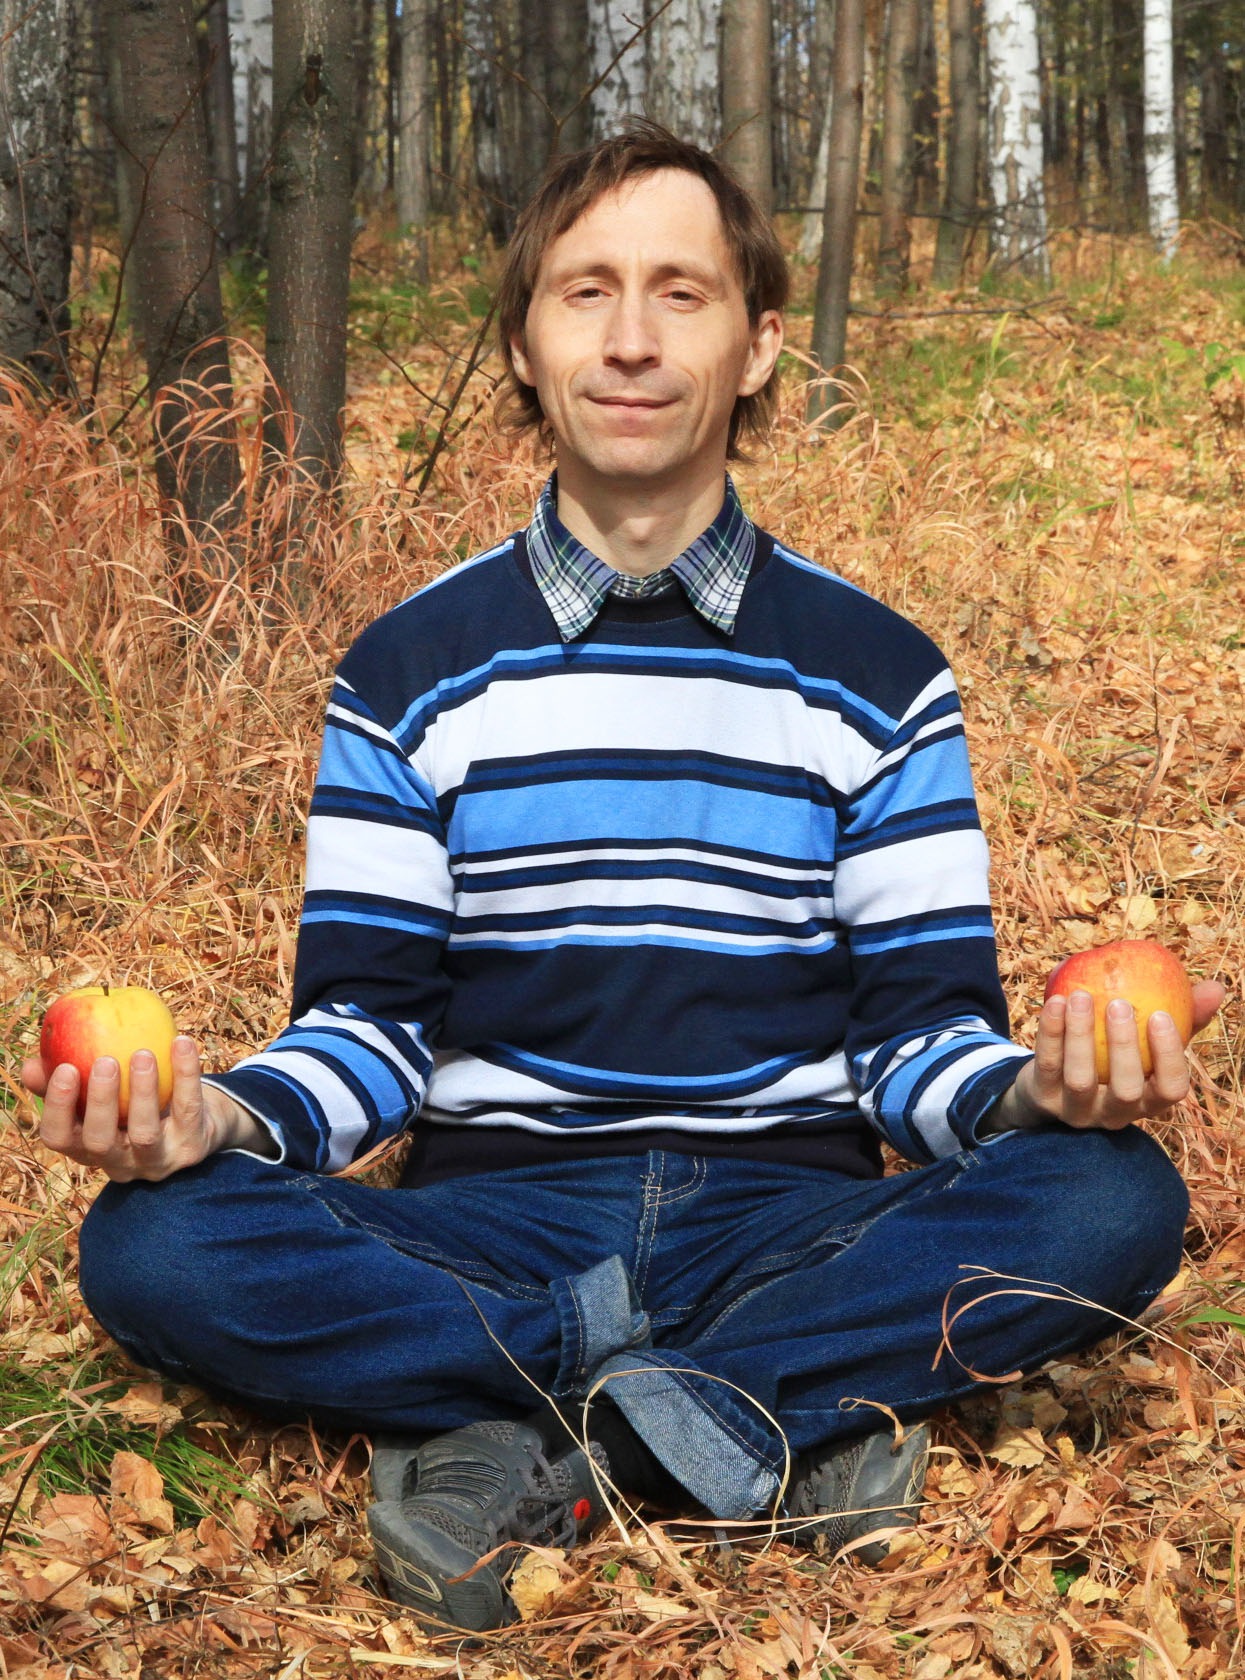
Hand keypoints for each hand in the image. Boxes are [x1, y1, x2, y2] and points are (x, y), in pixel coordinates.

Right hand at [20, 1036, 274, 1180]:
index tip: (64, 1068)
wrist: (198, 1126)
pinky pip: (189, 1110)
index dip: (57, 1107)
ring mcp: (157, 1161)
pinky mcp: (192, 1149)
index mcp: (88, 1149)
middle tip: (105, 1061)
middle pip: (100, 1142)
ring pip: (145, 1134)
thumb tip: (31, 1065)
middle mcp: (119, 1163)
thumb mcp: (101, 1096)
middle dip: (99, 1101)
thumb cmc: (135, 1105)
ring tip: (143, 1053)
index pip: (60, 1138)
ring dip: (142, 1092)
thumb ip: (67, 1082)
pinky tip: (181, 1042)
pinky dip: (187, 1074)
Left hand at [991, 979, 1224, 1133]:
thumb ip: (1181, 1017)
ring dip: (1081, 1034)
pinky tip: (1055, 1001)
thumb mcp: (1146, 1041)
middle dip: (1125, 1045)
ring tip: (1081, 995)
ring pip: (1081, 1079)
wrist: (1051, 1083)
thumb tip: (1214, 988)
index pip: (1171, 1090)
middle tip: (1120, 1003)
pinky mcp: (1043, 1099)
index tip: (1161, 1014)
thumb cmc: (1113, 1055)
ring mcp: (1077, 1111)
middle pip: (1127, 1089)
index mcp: (1148, 1101)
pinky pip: (1047, 1064)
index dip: (1170, 1056)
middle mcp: (1115, 1114)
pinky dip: (1050, 1032)